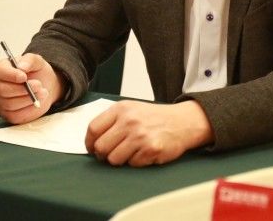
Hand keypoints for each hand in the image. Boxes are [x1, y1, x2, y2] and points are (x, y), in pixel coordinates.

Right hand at [0, 53, 61, 124]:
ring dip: (29, 99)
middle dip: (23, 89)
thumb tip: (22, 67)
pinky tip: (37, 102)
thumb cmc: (36, 72)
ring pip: (10, 104)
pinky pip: (16, 116)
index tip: (24, 77)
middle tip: (38, 85)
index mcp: (1, 69)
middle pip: (3, 90)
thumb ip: (29, 60)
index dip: (11, 75)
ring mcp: (1, 101)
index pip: (0, 72)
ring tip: (42, 92)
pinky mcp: (9, 114)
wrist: (45, 85)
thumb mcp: (37, 61)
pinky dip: (29, 110)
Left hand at [85, 99, 213, 166]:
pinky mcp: (151, 149)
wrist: (183, 121)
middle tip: (111, 154)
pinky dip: (136, 161)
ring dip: (120, 160)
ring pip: (114, 159)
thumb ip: (112, 121)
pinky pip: (132, 164)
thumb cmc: (154, 118)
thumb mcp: (131, 110)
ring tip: (131, 152)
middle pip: (101, 147)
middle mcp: (129, 121)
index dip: (89, 143)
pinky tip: (145, 152)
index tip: (92, 149)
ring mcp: (140, 135)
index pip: (93, 128)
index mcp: (121, 109)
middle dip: (103, 155)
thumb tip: (92, 142)